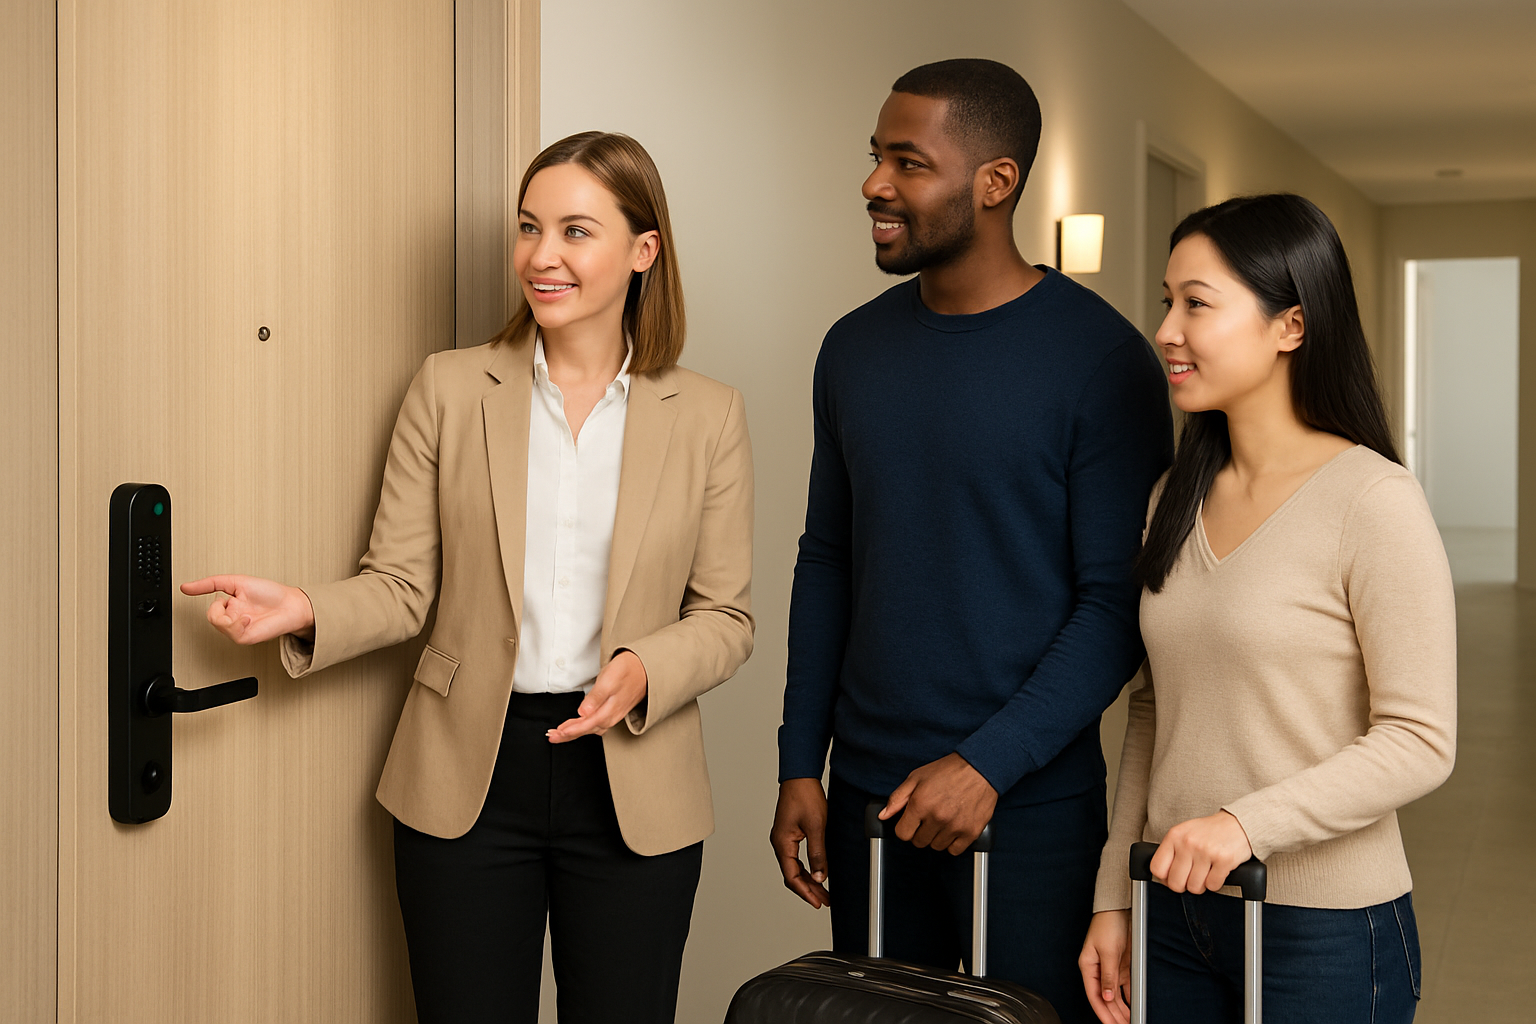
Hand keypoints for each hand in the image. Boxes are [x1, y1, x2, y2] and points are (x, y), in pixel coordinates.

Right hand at [181, 574, 314, 644]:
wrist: (292, 605)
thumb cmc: (271, 593)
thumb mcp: (238, 582)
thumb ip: (211, 583)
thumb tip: (187, 587)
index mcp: (231, 604)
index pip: (209, 605)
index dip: (200, 595)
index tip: (186, 589)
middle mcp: (233, 617)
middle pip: (211, 616)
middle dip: (218, 608)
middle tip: (231, 601)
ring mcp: (238, 628)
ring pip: (219, 625)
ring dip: (229, 616)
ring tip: (244, 612)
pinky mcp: (245, 637)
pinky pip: (231, 632)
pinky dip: (238, 624)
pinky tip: (248, 619)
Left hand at [547, 650, 647, 742]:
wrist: (645, 667)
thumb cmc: (627, 670)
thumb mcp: (609, 680)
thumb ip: (595, 698)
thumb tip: (582, 713)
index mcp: (609, 711)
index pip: (585, 725)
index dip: (570, 730)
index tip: (557, 733)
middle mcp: (611, 716)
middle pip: (587, 730)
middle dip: (569, 735)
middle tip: (552, 736)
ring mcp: (614, 714)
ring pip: (591, 728)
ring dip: (576, 732)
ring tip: (561, 732)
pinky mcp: (615, 711)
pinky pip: (597, 724)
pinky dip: (585, 726)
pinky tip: (580, 724)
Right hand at [771, 778, 830, 908]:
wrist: (800, 776)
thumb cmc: (805, 796)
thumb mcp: (816, 827)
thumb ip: (818, 853)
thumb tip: (820, 876)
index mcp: (782, 843)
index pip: (791, 876)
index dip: (805, 892)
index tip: (817, 902)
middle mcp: (780, 843)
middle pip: (792, 875)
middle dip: (808, 889)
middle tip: (824, 900)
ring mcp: (784, 838)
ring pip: (794, 867)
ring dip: (809, 880)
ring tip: (823, 891)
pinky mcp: (790, 833)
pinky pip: (796, 857)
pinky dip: (807, 868)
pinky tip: (818, 872)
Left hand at [880, 752, 997, 854]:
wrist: (980, 768)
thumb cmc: (948, 771)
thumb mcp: (916, 777)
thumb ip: (897, 798)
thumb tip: (883, 816)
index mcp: (920, 804)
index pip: (903, 834)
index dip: (905, 827)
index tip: (912, 821)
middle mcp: (937, 817)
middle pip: (919, 842)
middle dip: (920, 831)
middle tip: (929, 817)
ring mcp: (955, 826)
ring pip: (936, 846)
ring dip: (937, 836)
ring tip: (943, 819)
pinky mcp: (971, 832)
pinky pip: (955, 850)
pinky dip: (953, 842)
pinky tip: (954, 827)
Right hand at [1078, 910, 1131, 1023]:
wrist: (1119, 908)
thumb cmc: (1107, 924)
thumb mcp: (1108, 951)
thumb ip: (1108, 975)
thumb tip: (1106, 996)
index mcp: (1088, 966)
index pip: (1095, 996)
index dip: (1102, 1013)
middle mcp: (1097, 970)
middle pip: (1105, 999)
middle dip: (1113, 1015)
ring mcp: (1110, 969)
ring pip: (1114, 996)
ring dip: (1121, 1010)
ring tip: (1129, 1021)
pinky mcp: (1120, 966)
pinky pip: (1123, 987)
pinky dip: (1128, 998)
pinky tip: (1132, 1007)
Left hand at [1150, 811, 1253, 893]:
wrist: (1237, 823)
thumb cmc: (1209, 832)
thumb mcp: (1184, 834)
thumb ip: (1172, 851)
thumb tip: (1162, 877)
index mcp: (1174, 836)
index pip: (1157, 868)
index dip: (1164, 879)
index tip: (1172, 878)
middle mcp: (1188, 842)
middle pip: (1175, 883)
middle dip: (1184, 885)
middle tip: (1191, 878)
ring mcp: (1206, 851)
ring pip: (1194, 887)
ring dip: (1201, 885)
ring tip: (1206, 873)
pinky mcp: (1223, 860)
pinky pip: (1212, 886)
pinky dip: (1215, 884)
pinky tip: (1217, 872)